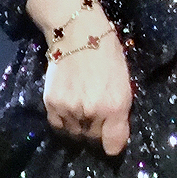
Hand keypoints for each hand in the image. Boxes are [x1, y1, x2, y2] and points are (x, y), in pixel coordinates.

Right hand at [42, 26, 132, 154]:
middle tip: (95, 108)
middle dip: (95, 128)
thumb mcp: (124, 83)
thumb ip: (120, 113)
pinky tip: (68, 103)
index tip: (110, 138)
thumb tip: (113, 141)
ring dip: (78, 123)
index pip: (113, 145)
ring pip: (74, 132)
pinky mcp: (52, 104)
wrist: (78, 33)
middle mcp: (92, 112)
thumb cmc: (108, 55)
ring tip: (81, 102)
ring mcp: (70, 108)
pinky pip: (58, 125)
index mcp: (116, 105)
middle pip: (93, 138)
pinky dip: (63, 119)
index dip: (112, 143)